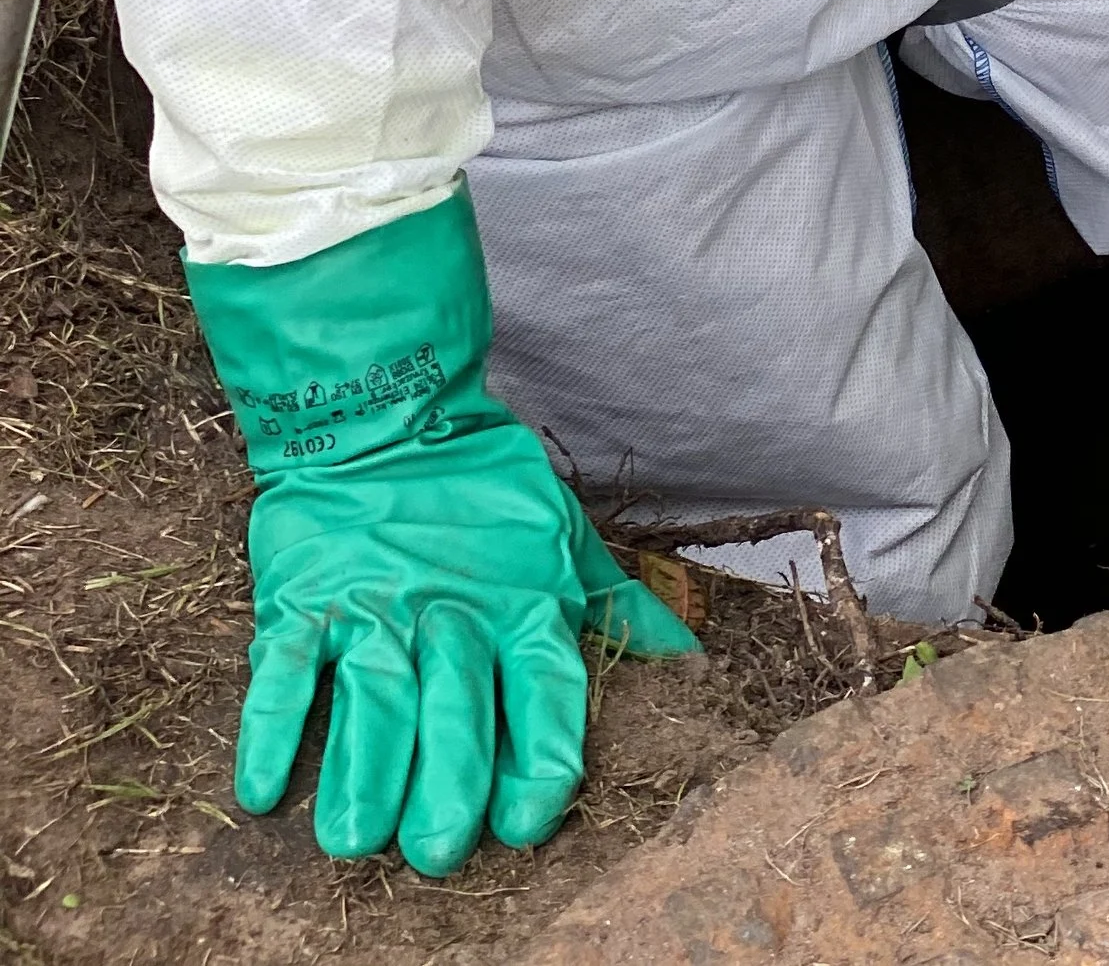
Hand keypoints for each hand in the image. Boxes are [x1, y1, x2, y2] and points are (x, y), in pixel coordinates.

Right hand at [187, 184, 697, 874]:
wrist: (388, 415)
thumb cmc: (484, 489)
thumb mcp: (562, 538)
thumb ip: (616, 605)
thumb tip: (686, 658)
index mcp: (522, 604)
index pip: (545, 692)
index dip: (538, 761)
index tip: (526, 823)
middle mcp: (453, 612)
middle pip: (456, 706)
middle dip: (448, 782)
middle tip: (437, 850)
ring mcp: (376, 605)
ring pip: (373, 696)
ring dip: (363, 769)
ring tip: (355, 840)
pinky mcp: (307, 598)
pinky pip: (286, 668)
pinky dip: (273, 727)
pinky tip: (263, 790)